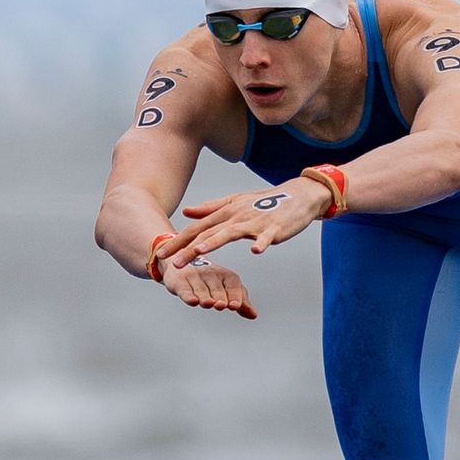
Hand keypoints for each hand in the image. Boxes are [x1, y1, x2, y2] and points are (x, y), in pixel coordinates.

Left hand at [159, 178, 330, 267]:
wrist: (298, 196)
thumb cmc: (266, 202)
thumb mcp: (236, 202)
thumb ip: (210, 208)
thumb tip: (186, 211)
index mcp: (226, 213)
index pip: (197, 228)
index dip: (178, 241)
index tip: (161, 254)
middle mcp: (236, 216)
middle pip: (208, 233)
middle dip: (188, 248)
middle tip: (171, 262)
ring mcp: (255, 222)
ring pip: (231, 233)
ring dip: (214, 242)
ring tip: (199, 252)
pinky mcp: (274, 228)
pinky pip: (266, 237)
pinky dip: (261, 242)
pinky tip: (256, 250)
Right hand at [160, 254, 257, 318]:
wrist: (181, 265)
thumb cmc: (210, 281)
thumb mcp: (227, 289)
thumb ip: (240, 301)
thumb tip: (254, 315)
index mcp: (227, 275)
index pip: (233, 286)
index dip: (234, 296)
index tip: (235, 306)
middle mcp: (211, 274)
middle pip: (217, 289)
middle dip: (220, 297)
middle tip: (222, 305)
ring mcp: (195, 276)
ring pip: (201, 290)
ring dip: (205, 297)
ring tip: (208, 303)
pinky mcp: (179, 281)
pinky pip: (185, 289)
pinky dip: (189, 296)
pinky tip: (193, 301)